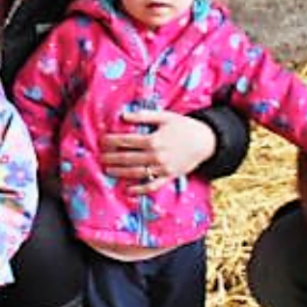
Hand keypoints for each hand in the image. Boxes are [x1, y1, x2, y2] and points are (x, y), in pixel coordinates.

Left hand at [99, 109, 216, 191]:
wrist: (205, 141)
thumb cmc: (184, 126)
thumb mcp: (165, 116)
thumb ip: (144, 116)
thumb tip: (123, 116)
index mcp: (154, 139)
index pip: (127, 141)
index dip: (112, 141)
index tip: (102, 141)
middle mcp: (157, 156)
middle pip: (128, 158)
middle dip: (112, 157)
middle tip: (100, 156)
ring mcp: (163, 168)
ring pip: (137, 172)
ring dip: (121, 172)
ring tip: (108, 170)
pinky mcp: (169, 176)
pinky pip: (153, 186)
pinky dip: (140, 189)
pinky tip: (128, 190)